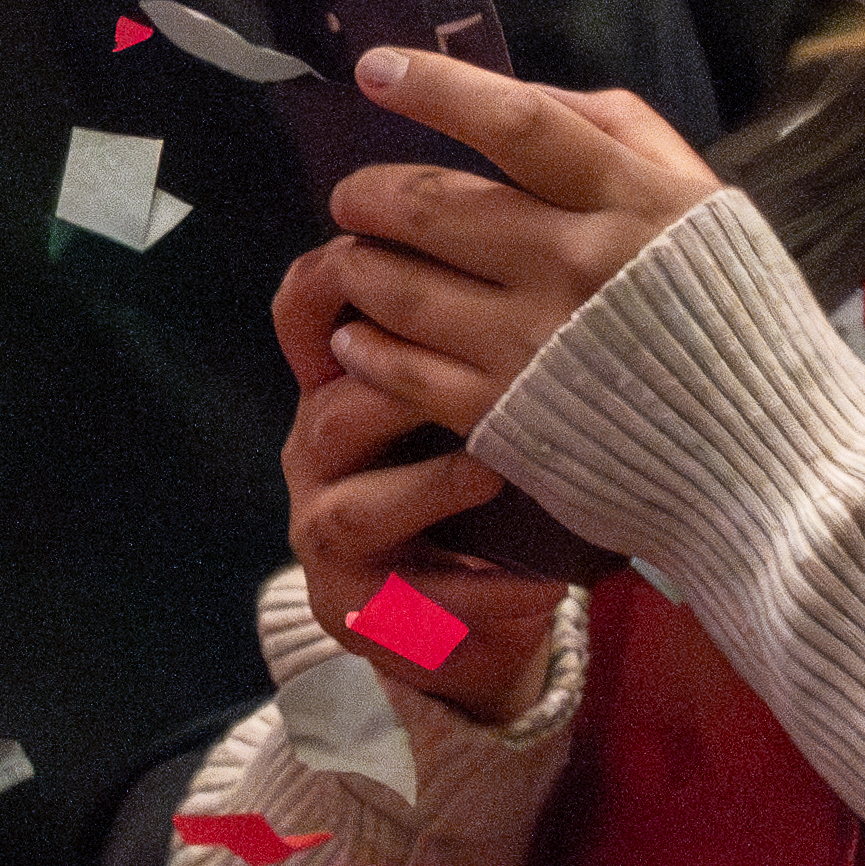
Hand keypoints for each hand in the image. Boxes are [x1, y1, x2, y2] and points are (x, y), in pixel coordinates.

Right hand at [270, 302, 569, 652]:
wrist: (473, 613)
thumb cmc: (486, 485)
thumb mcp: (485, 408)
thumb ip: (489, 344)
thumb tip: (557, 252)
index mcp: (342, 390)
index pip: (307, 321)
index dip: (337, 294)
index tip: (434, 276)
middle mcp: (320, 460)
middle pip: (333, 415)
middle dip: (407, 395)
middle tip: (494, 382)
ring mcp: (329, 540)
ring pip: (353, 512)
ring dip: (434, 490)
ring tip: (498, 475)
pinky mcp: (357, 613)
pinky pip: (411, 602)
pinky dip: (483, 592)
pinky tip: (544, 584)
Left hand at [313, 49, 734, 440]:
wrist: (763, 453)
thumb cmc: (732, 314)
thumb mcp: (705, 201)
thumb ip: (624, 133)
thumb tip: (523, 93)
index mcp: (633, 200)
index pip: (519, 122)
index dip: (438, 88)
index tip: (374, 68)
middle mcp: (578, 263)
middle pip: (435, 204)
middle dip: (368, 192)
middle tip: (353, 197)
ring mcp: (535, 342)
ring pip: (400, 286)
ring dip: (357, 266)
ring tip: (356, 262)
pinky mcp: (506, 413)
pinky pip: (402, 369)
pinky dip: (366, 347)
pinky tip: (362, 337)